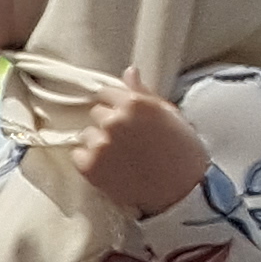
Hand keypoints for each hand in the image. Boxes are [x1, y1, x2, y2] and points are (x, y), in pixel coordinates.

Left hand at [82, 77, 211, 214]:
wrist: (181, 190)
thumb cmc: (182, 150)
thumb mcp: (170, 115)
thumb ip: (144, 92)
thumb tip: (129, 71)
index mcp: (135, 103)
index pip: (106, 92)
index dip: (116, 105)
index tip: (126, 117)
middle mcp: (114, 120)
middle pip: (96, 113)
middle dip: (108, 123)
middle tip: (128, 140)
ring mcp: (99, 143)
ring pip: (87, 134)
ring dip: (98, 142)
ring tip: (121, 156)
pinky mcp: (89, 165)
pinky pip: (78, 155)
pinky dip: (89, 160)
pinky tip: (111, 167)